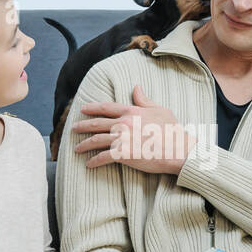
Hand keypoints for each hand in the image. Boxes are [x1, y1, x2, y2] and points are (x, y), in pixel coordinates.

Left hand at [71, 84, 196, 175]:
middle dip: (82, 126)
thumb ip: (144, 100)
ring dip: (84, 145)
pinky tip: (88, 164)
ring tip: (76, 149)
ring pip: (96, 140)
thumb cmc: (172, 131)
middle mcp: (123, 123)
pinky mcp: (122, 154)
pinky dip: (94, 161)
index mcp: (131, 111)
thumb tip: (136, 87)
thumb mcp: (160, 110)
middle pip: (97, 123)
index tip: (82, 108)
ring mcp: (121, 138)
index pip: (107, 107)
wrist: (178, 150)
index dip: (92, 107)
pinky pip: (102, 157)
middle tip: (73, 128)